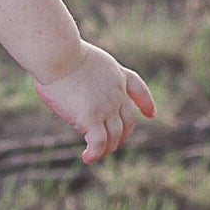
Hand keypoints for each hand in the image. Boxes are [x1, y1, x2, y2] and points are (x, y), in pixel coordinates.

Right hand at [34, 42, 156, 163]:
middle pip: (128, 121)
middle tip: (113, 144)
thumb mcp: (83, 59)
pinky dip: (95, 153)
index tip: (151, 114)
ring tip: (97, 154)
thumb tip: (72, 87)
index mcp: (116, 74)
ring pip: (115, 136)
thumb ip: (86, 75)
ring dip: (108, 148)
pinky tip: (87, 158)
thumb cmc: (60, 52)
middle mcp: (116, 93)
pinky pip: (98, 143)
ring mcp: (105, 107)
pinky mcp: (91, 119)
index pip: (138, 88)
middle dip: (123, 135)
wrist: (59, 55)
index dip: (146, 102)